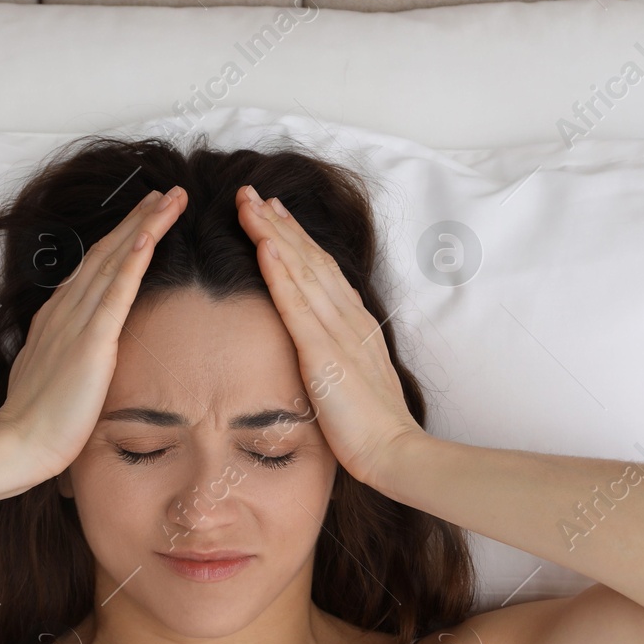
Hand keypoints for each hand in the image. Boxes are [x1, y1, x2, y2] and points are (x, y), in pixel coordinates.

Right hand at [0, 186, 186, 478]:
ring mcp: (76, 322)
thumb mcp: (55, 376)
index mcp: (58, 319)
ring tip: (170, 200)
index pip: (94, 268)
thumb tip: (87, 355)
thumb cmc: (38, 422)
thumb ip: (72, 356)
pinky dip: (133, 260)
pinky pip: (116, 292)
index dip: (121, 238)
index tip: (145, 217)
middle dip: (139, 219)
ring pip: (115, 261)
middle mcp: (64, 310)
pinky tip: (150, 235)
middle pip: (106, 253)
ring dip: (144, 226)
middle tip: (167, 193)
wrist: (19, 445)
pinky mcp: (90, 341)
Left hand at [235, 184, 425, 487]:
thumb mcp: (354, 380)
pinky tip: (263, 246)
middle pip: (309, 258)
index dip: (296, 238)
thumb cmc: (374, 426)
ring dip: (273, 234)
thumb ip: (339, 358)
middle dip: (278, 223)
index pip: (322, 269)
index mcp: (354, 324)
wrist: (395, 451)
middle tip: (251, 193)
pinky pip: (297, 305)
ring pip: (301, 270)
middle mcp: (348, 317)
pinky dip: (280, 272)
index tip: (273, 212)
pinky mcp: (324, 352)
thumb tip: (321, 351)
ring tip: (249, 205)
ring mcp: (338, 331)